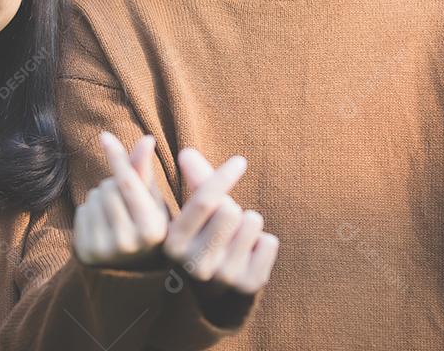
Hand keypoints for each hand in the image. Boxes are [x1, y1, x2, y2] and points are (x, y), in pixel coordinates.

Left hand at [74, 132, 168, 267]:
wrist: (130, 269)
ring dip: (101, 197)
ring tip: (115, 214)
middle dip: (114, 185)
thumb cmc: (146, 227)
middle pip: (108, 187)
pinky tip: (102, 224)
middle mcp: (129, 242)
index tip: (104, 136)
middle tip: (124, 202)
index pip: (128, 184)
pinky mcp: (86, 251)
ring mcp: (105, 249)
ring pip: (93, 196)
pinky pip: (82, 210)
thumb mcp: (153, 202)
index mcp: (152, 229)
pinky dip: (90, 210)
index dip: (116, 157)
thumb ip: (145, 172)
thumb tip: (146, 139)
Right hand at [163, 148, 278, 294]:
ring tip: (236, 238)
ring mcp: (222, 278)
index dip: (223, 176)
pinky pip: (269, 243)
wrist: (214, 290)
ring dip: (249, 223)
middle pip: (230, 210)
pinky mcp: (249, 285)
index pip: (204, 201)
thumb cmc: (203, 236)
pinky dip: (263, 243)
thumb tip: (187, 152)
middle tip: (226, 222)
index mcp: (174, 243)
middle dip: (233, 207)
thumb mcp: (192, 211)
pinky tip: (249, 254)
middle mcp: (195, 265)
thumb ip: (193, 180)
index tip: (239, 161)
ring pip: (252, 222)